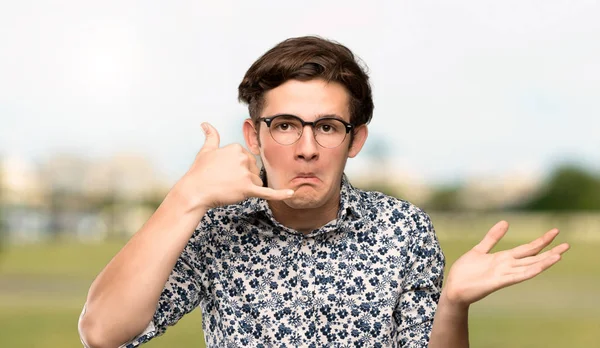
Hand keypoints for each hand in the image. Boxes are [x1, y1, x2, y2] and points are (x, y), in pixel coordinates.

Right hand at [176, 122, 293, 209]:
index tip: (225, 172)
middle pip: (254, 170)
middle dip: (244, 178)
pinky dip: (280, 194)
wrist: (195, 191)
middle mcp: (244, 158)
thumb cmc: (200, 172)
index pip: (248, 160)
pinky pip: (268, 192)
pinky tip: (291, 193)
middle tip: (226, 181)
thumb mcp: (206, 150)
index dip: (239, 169)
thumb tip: (205, 124)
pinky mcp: (248, 188)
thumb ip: (211, 136)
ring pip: (257, 182)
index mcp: (237, 147)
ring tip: (229, 188)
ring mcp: (246, 173)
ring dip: (247, 188)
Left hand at [443, 220, 569, 307]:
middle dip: (549, 250)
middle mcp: (507, 266)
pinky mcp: (498, 281)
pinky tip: (541, 265)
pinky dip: (530, 270)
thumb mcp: (479, 250)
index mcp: (503, 258)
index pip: (527, 248)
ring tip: (560, 254)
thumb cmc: (465, 272)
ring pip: (529, 266)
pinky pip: (518, 275)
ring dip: (544, 261)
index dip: (541, 240)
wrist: (454, 289)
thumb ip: (492, 238)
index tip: (555, 232)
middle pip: (532, 257)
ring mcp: (504, 274)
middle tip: (567, 244)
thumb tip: (506, 222)